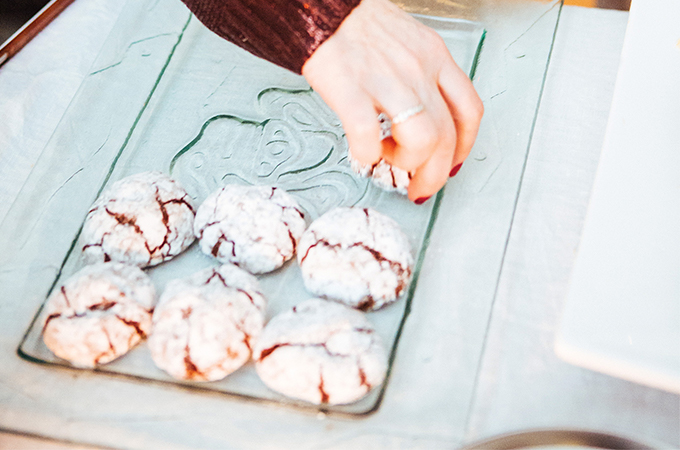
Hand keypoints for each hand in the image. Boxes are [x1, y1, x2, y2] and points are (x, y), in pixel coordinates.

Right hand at [302, 0, 482, 202]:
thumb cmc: (355, 22)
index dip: (464, 147)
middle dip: (436, 174)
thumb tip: (422, 113)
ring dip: (406, 163)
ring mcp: (386, 79)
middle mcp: (417, 69)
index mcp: (434, 56)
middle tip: (419, 187)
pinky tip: (361, 153)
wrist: (320, 2)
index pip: (468, 110)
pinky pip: (368, 136)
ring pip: (421, 140)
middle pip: (447, 137)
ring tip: (386, 159)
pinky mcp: (350, 88)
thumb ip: (419, 74)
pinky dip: (366, 156)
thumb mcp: (406, 39)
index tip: (451, 163)